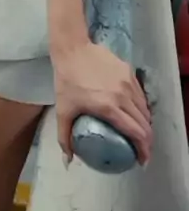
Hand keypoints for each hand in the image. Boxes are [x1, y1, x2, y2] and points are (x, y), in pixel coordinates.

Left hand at [53, 41, 151, 165]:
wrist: (72, 49)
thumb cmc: (66, 81)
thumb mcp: (63, 111)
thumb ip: (64, 137)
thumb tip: (68, 161)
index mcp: (109, 107)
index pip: (135, 132)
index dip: (143, 149)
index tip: (142, 160)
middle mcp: (123, 96)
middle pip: (144, 124)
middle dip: (147, 141)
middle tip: (141, 150)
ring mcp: (128, 82)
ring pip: (145, 109)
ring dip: (145, 124)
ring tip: (139, 133)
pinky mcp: (129, 72)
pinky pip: (141, 95)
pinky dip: (141, 107)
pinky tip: (135, 113)